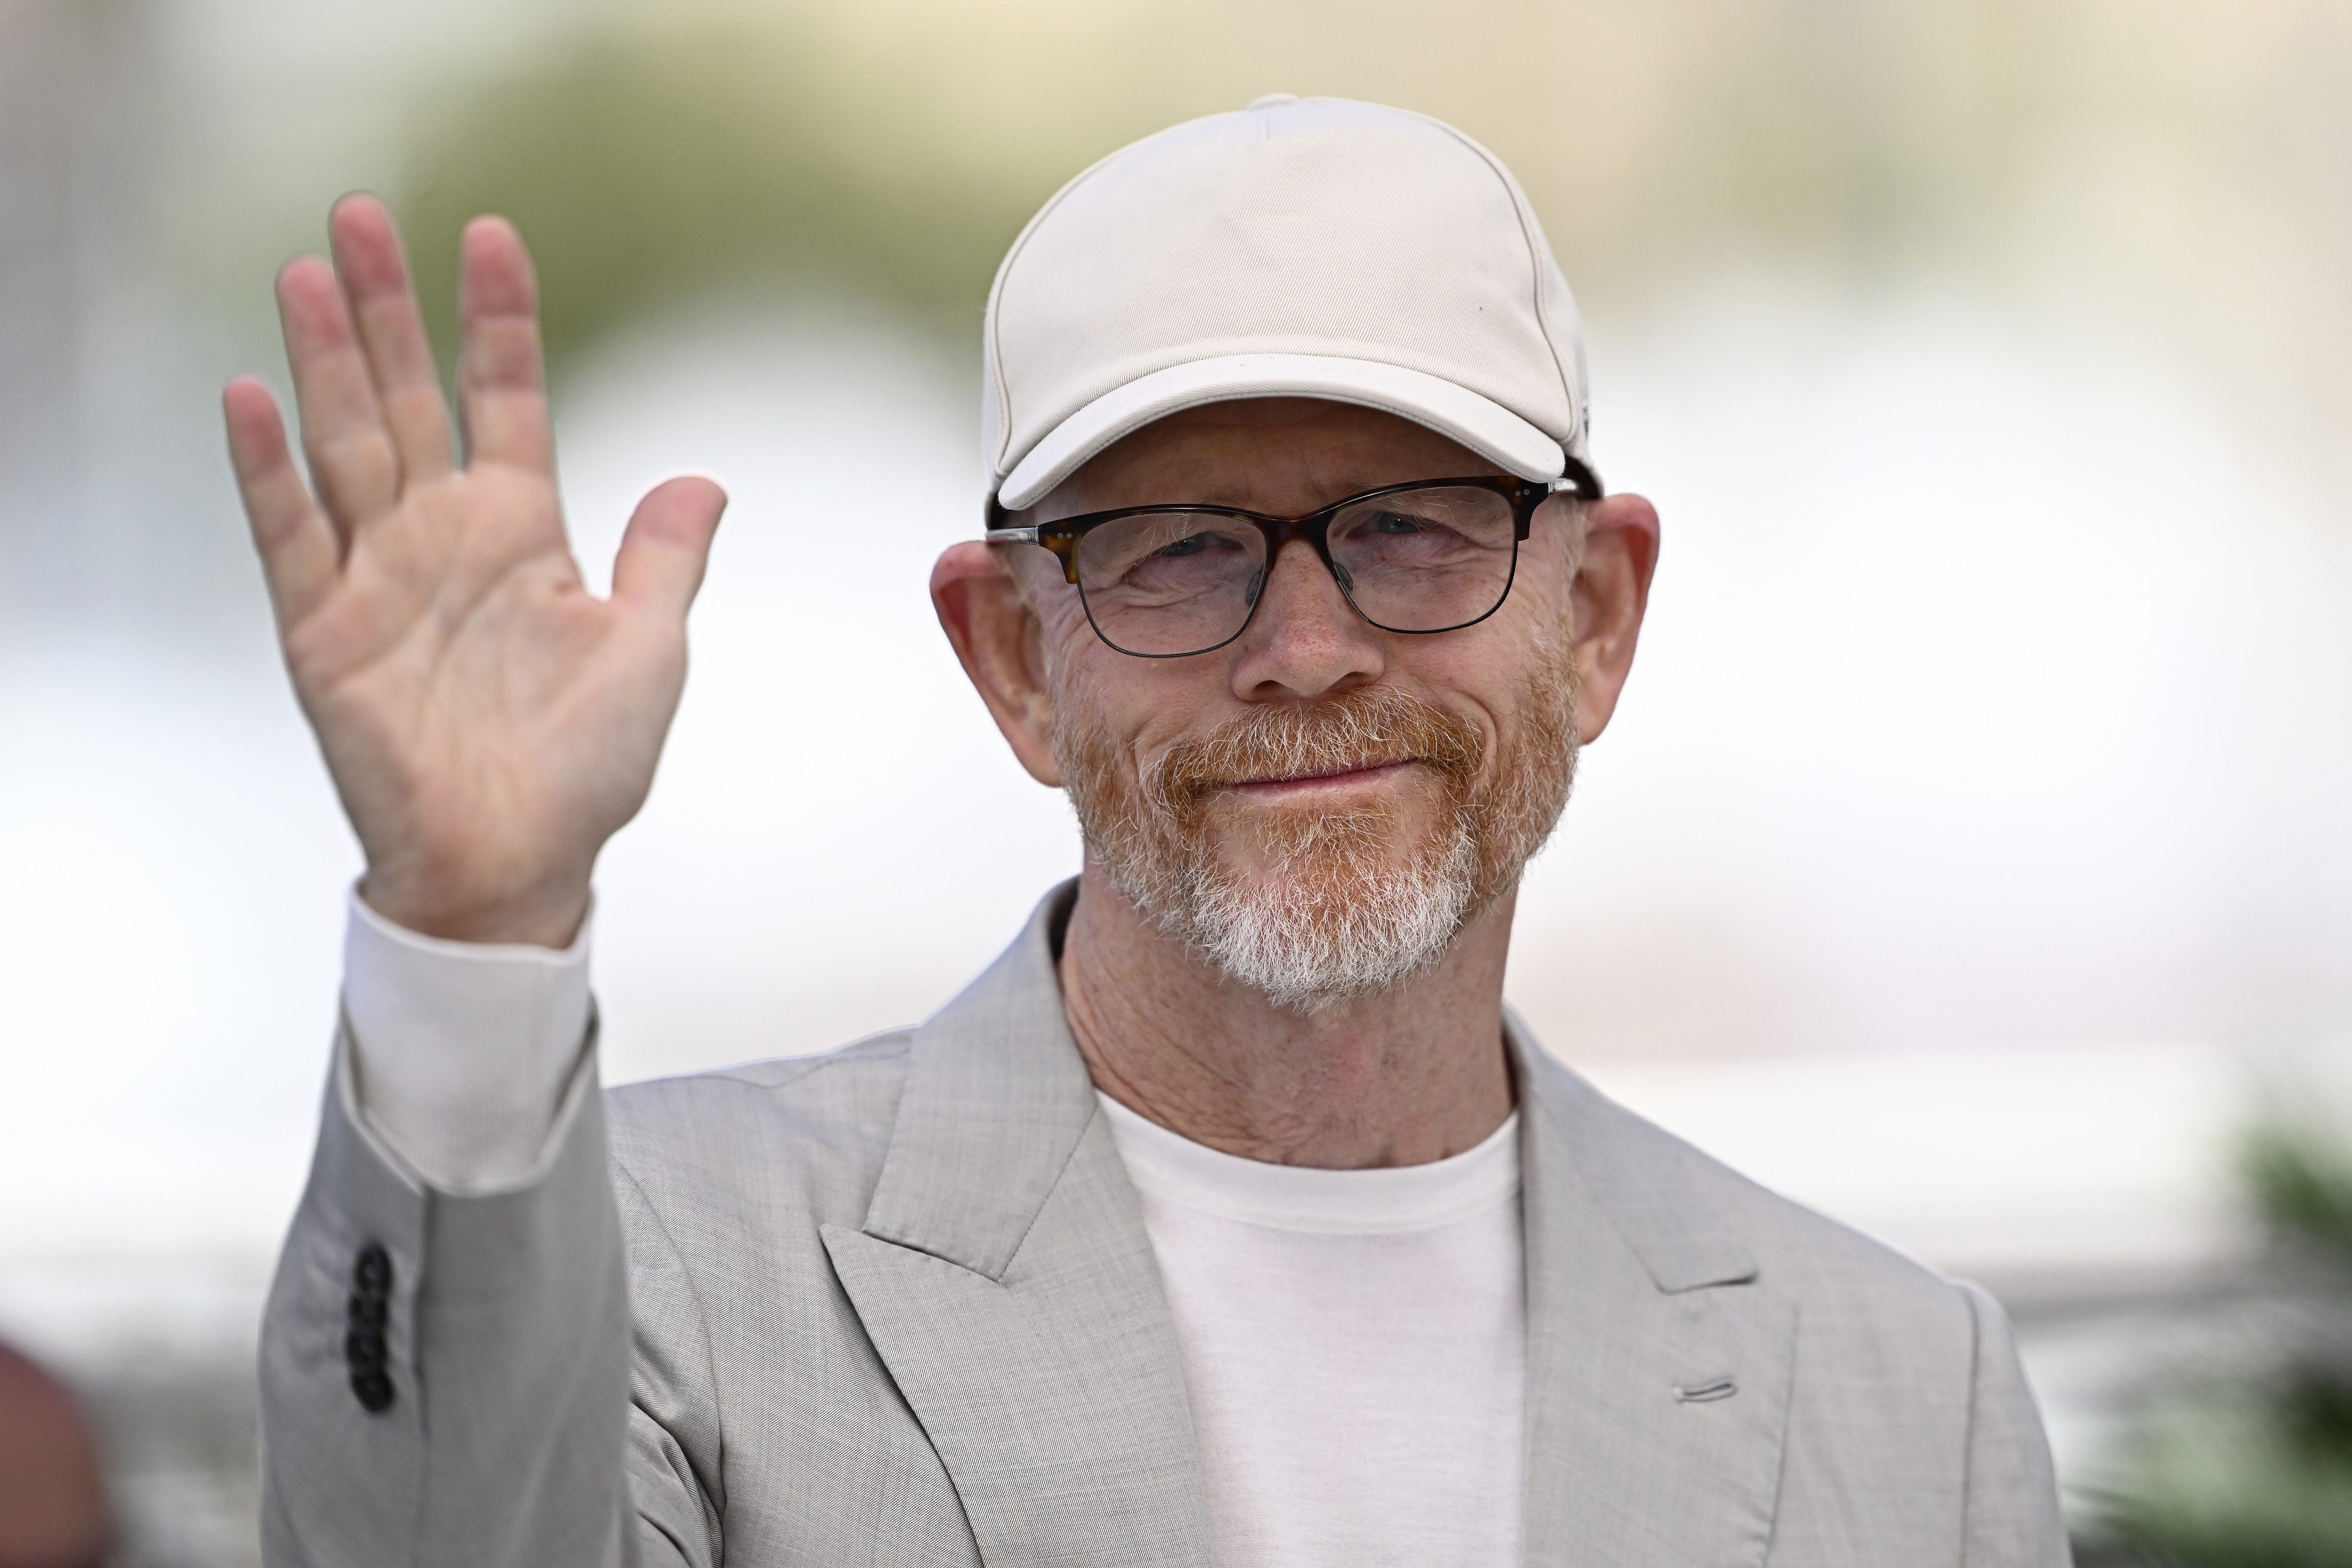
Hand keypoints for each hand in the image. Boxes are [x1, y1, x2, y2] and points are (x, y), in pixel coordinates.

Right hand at [223, 196, 723, 945]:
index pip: (506, 399)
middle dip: (387, 308)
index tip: (491, 238)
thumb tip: (701, 482)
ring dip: (322, 359)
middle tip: (362, 213)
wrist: (520, 866)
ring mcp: (378, 577)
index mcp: (524, 533)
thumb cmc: (584, 771)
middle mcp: (444, 539)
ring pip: (343, 443)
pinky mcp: (324, 630)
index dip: (498, 321)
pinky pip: (291, 535)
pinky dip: (267, 469)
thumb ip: (664, 560)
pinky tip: (252, 397)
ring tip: (307, 273)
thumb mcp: (650, 651)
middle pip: (406, 396)